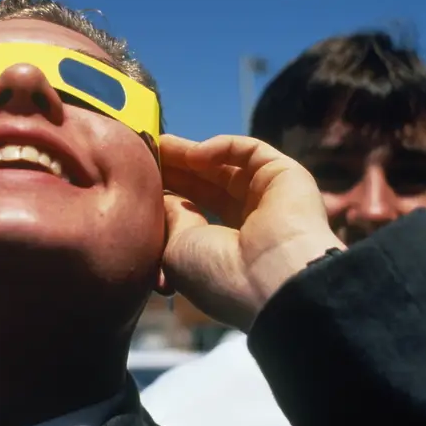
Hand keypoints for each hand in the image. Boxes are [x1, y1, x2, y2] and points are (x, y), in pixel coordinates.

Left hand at [159, 133, 344, 330]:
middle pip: (207, 185)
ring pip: (225, 166)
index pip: (195, 210)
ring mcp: (270, 198)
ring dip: (191, 154)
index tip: (140, 178)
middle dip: (176, 168)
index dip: (169, 191)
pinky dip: (222, 147)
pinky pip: (250, 152)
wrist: (271, 280)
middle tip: (145, 152)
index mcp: (226, 248)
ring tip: (160, 145)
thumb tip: (162, 196)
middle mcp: (250, 222)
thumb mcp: (177, 249)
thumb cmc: (218, 274)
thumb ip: (170, 218)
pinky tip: (194, 154)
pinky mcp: (285, 175)